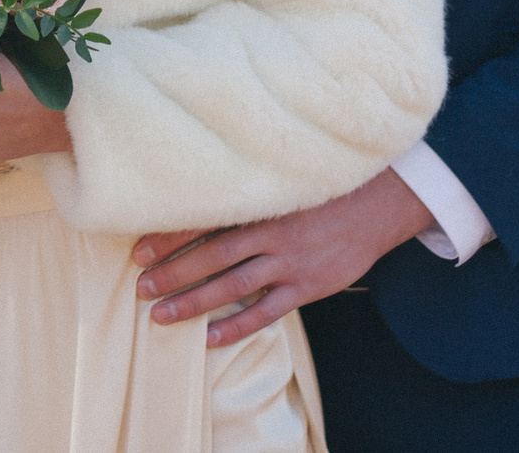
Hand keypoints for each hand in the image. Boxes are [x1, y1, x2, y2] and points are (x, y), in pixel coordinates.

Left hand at [130, 169, 434, 346]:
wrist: (379, 204)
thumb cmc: (322, 190)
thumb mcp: (283, 180)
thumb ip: (246, 190)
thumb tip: (196, 192)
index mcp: (260, 201)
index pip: (204, 219)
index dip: (170, 235)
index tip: (139, 250)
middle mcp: (270, 231)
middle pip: (211, 254)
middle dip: (172, 272)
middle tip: (141, 287)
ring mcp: (290, 261)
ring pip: (232, 285)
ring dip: (194, 301)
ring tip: (161, 315)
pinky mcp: (308, 286)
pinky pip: (266, 311)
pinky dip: (237, 326)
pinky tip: (210, 339)